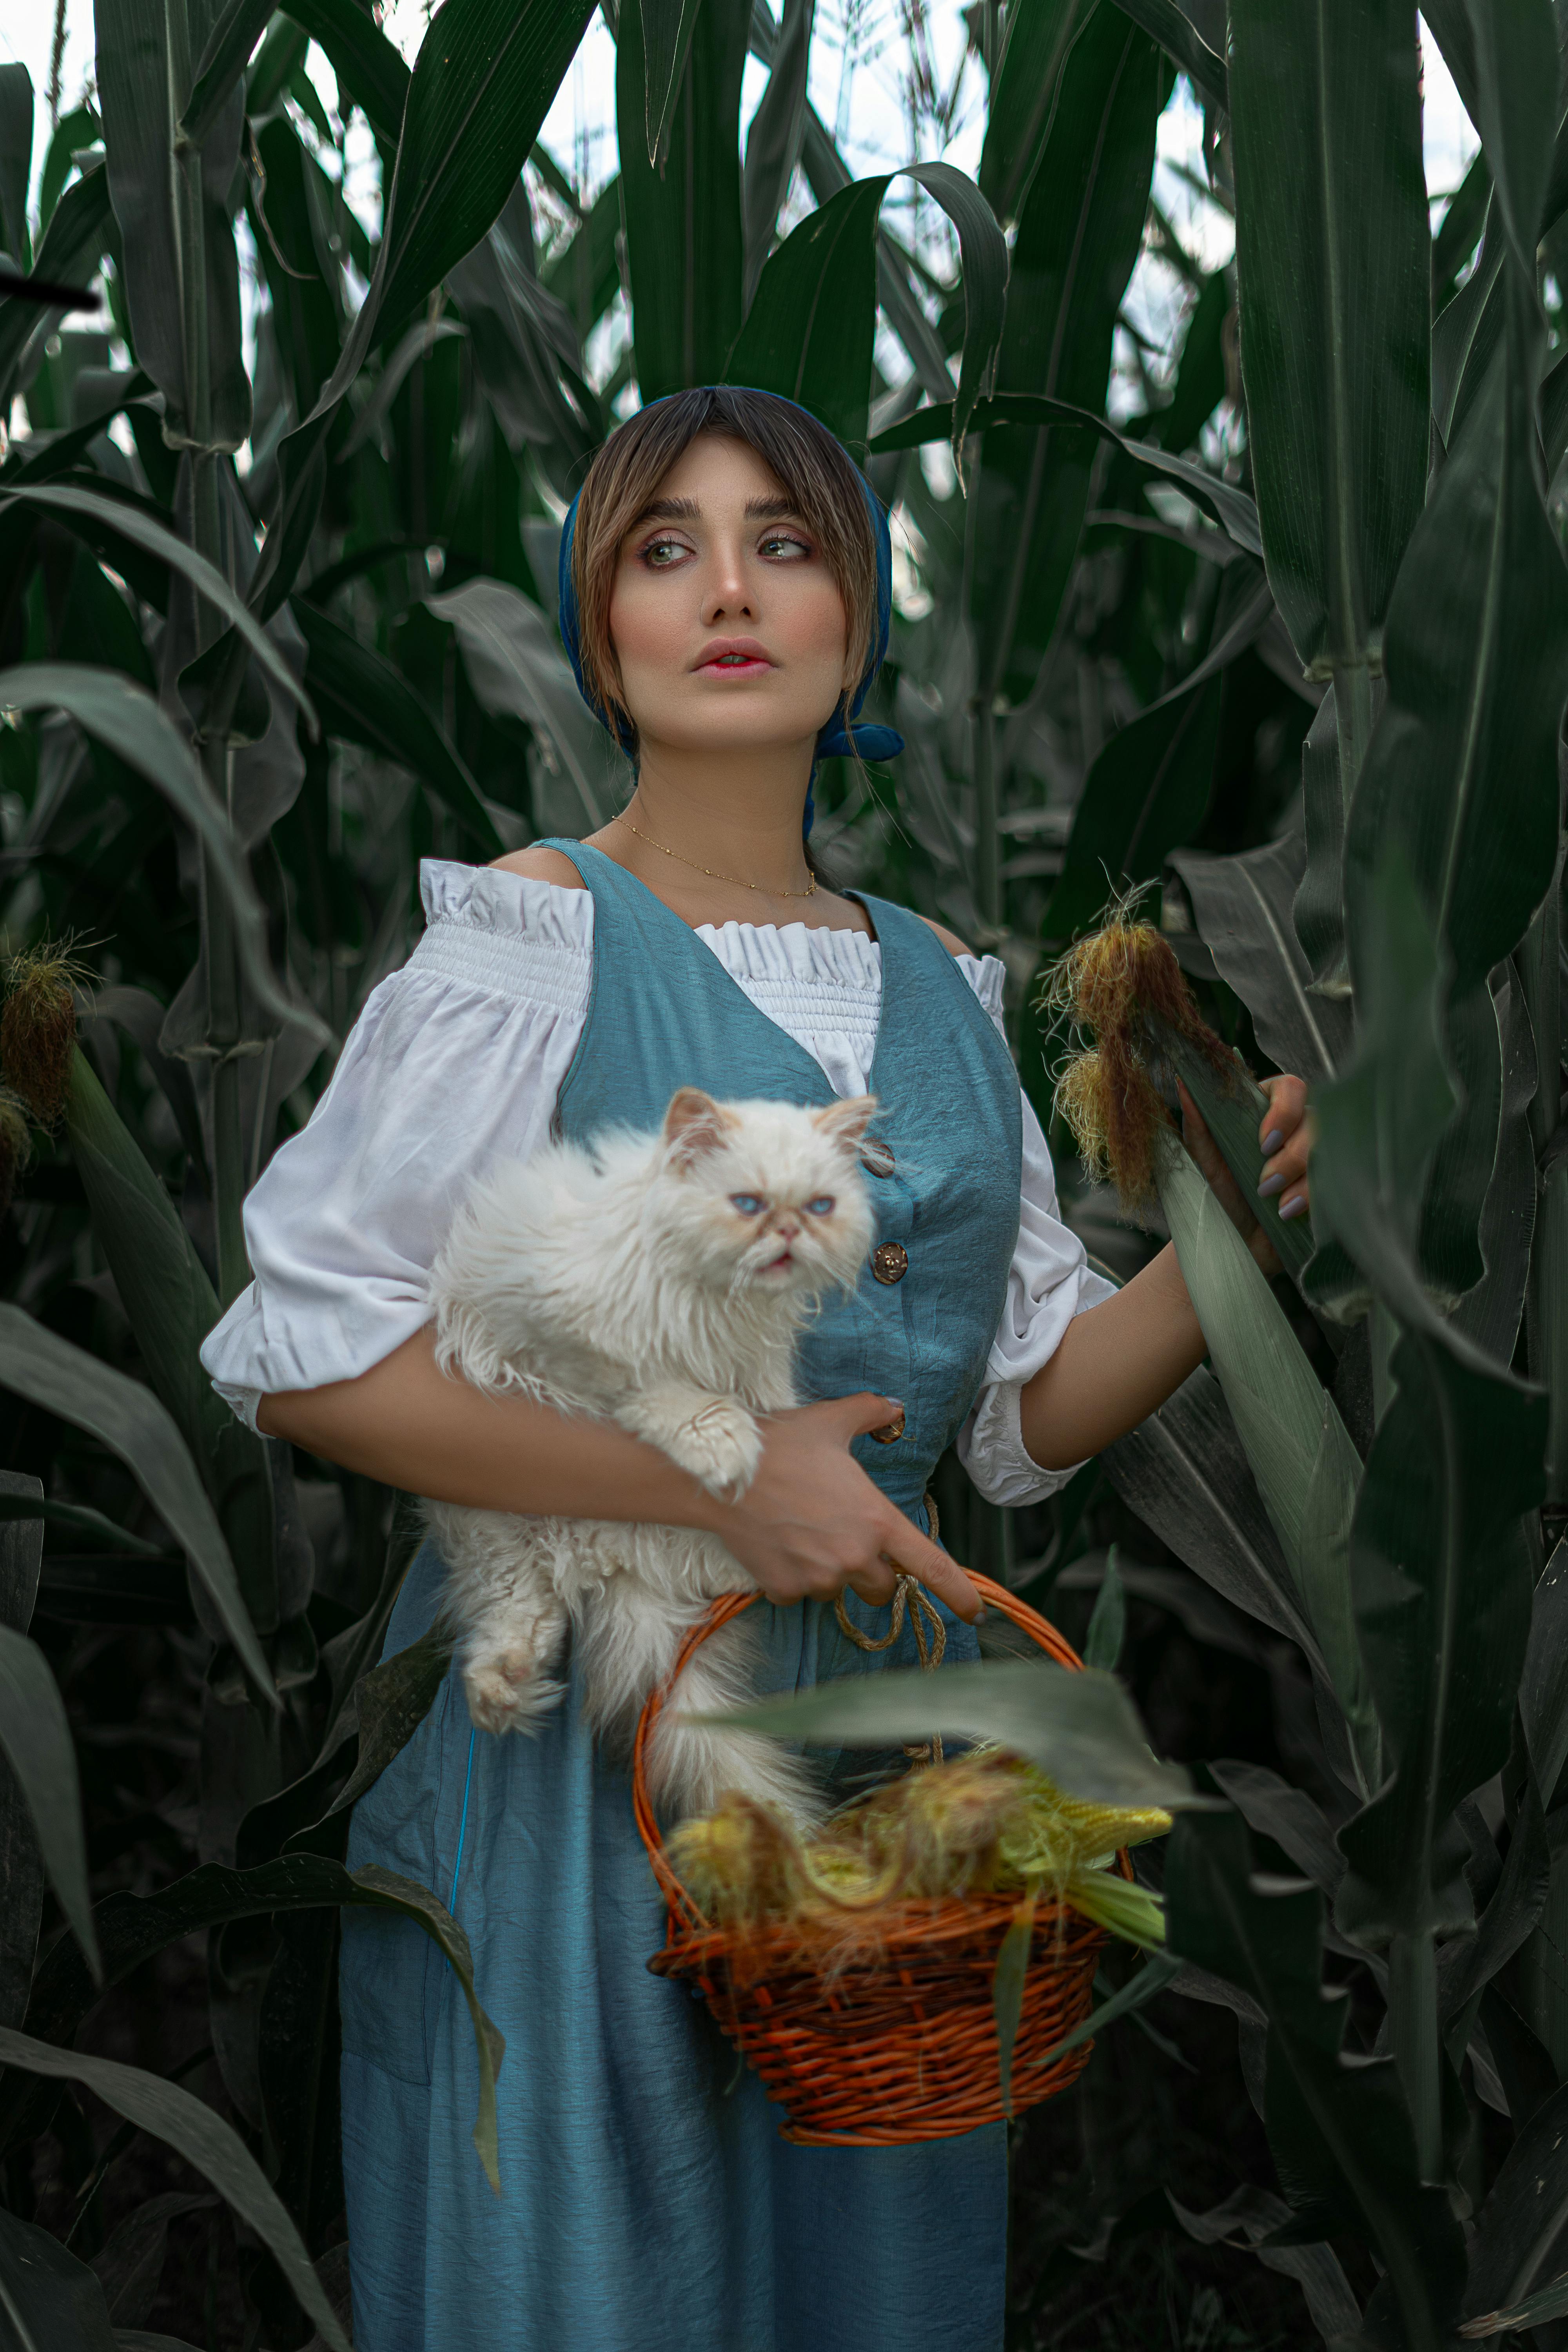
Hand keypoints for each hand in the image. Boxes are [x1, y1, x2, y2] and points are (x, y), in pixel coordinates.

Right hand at [702, 1393, 982, 1623]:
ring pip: (838, 1590)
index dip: (958, 1593)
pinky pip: (798, 1594)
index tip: (974, 1613)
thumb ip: (870, 1414)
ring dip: (830, 1571)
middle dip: (873, 1571)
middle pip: (883, 1587)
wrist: (719, 1471)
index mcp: (876, 1520)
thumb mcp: (831, 1420)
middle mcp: (853, 1556)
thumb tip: (893, 1408)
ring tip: (802, 1531)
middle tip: (847, 1539)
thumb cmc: (781, 1443)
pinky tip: (777, 1543)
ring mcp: (817, 1577)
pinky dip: (793, 1576)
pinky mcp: (782, 1589)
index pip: (930, 1565)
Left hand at [1176, 1073, 1312, 1276]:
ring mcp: (1319, 1152)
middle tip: (1264, 1184)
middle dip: (1291, 1156)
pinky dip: (1312, 1196)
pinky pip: (1339, 1176)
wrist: (1239, 1245)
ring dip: (1300, 1178)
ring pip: (1330, 1148)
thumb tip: (1184, 1082)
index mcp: (1266, 1110)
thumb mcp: (1206, 1163)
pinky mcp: (1331, 1179)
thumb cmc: (1221, 1200)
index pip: (1290, 1088)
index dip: (1284, 1111)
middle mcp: (1297, 1125)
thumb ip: (1198, 1123)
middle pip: (1315, 1119)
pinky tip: (1288, 1212)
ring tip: (1276, 1203)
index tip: (1263, 1143)